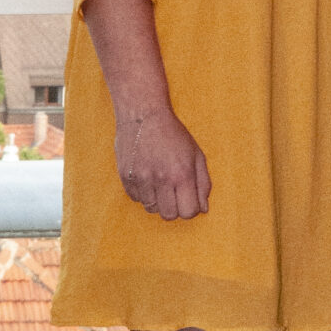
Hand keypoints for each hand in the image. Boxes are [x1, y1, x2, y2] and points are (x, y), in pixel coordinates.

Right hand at [115, 102, 210, 220]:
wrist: (143, 115)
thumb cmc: (173, 134)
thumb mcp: (196, 154)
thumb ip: (203, 183)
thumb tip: (203, 209)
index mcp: (182, 174)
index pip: (188, 212)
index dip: (190, 209)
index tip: (188, 199)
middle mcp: (162, 179)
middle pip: (169, 215)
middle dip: (174, 208)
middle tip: (173, 193)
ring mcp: (142, 179)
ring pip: (151, 209)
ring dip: (157, 200)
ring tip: (159, 181)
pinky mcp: (126, 177)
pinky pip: (136, 199)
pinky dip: (143, 193)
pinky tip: (146, 177)